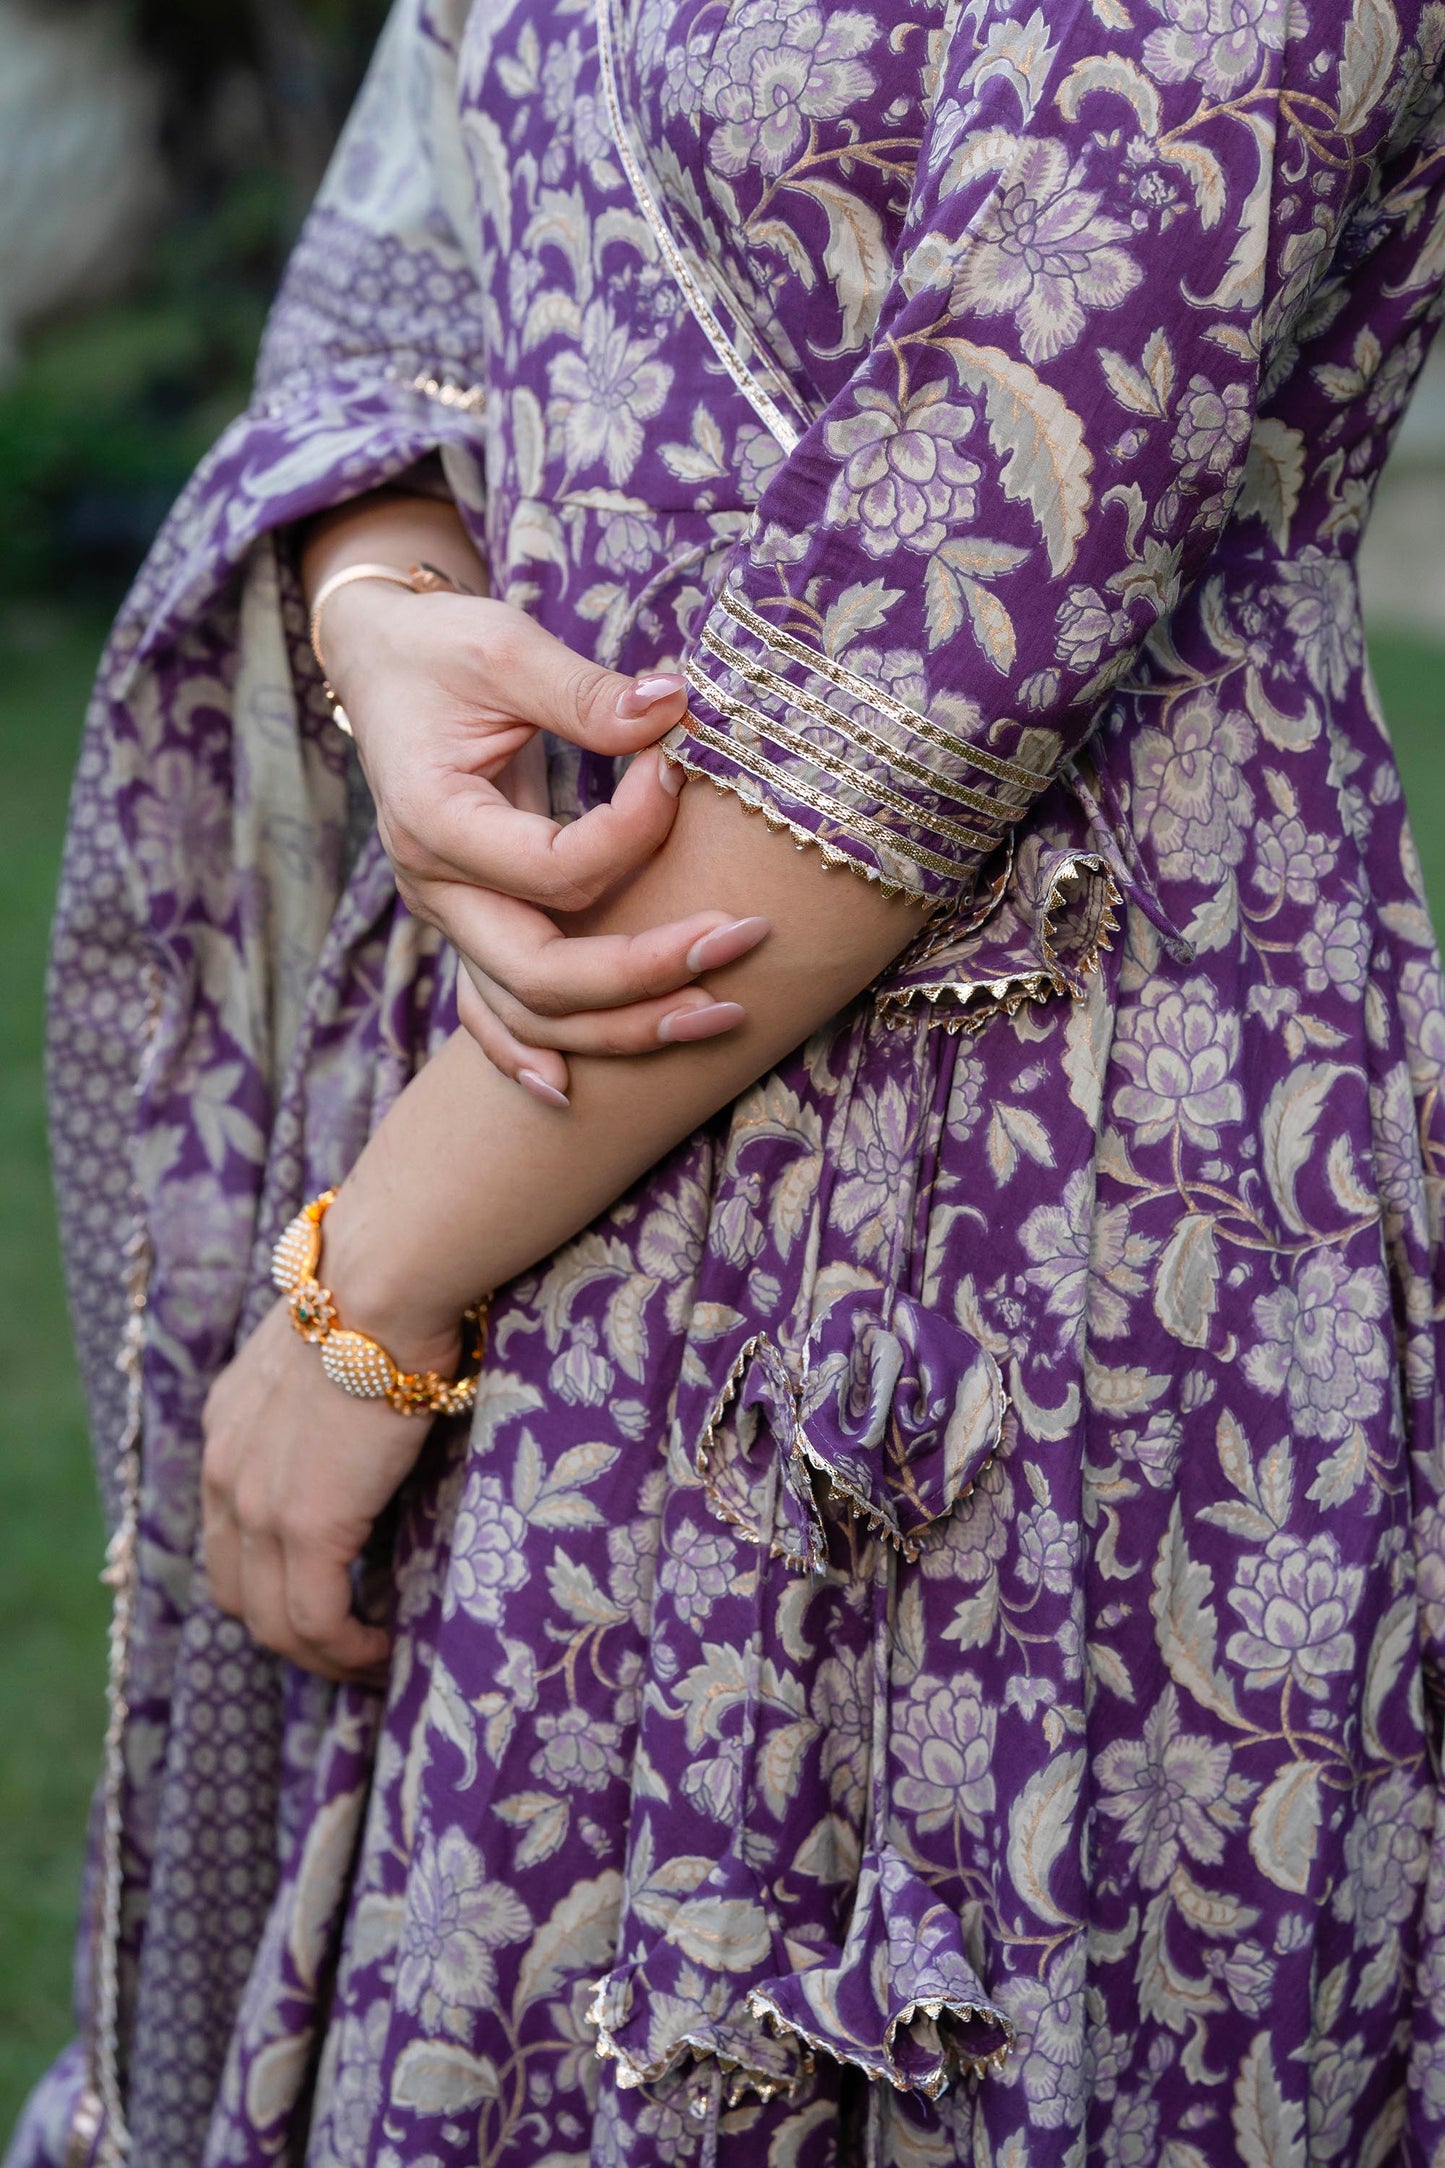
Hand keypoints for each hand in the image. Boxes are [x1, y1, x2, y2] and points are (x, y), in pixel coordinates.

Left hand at [201, 1301, 450, 1681]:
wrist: (380, 1288)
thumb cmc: (381, 1299)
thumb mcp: (327, 1351)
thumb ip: (328, 1394)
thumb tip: (371, 1412)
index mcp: (228, 1429)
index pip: (229, 1532)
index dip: (271, 1578)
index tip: (330, 1595)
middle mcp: (226, 1474)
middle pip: (237, 1592)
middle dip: (291, 1634)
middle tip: (350, 1648)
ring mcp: (259, 1507)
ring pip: (274, 1623)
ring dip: (323, 1657)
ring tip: (372, 1663)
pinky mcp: (307, 1527)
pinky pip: (317, 1622)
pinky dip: (349, 1652)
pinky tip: (385, 1651)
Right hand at [326, 582, 770, 1096]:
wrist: (379, 666)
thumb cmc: (440, 651)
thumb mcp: (505, 646)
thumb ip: (586, 690)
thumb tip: (675, 707)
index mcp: (436, 822)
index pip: (557, 871)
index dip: (635, 834)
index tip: (676, 769)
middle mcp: (435, 888)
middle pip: (544, 976)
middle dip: (652, 971)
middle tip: (746, 937)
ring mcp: (449, 919)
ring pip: (531, 1014)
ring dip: (626, 1027)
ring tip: (724, 1014)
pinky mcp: (468, 925)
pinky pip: (494, 1014)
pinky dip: (529, 1056)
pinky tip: (574, 1094)